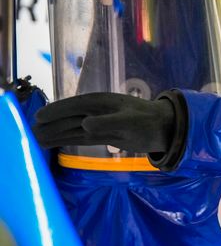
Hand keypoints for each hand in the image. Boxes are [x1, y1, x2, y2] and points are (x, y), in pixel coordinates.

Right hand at [34, 92, 175, 153]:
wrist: (166, 129)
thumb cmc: (150, 122)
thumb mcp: (131, 122)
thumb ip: (109, 123)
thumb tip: (84, 125)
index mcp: (102, 103)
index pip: (74, 105)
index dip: (56, 110)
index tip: (39, 117)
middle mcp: (97, 112)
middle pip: (68, 118)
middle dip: (49, 125)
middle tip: (28, 134)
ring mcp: (98, 123)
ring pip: (71, 129)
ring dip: (53, 134)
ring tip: (33, 140)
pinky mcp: (102, 135)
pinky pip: (78, 137)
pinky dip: (64, 140)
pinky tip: (50, 143)